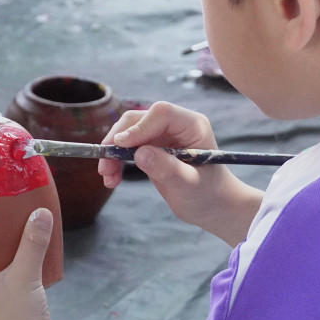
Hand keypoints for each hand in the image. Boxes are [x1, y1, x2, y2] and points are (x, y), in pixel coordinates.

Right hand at [101, 101, 260, 242]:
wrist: (214, 207)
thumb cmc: (209, 195)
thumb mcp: (189, 185)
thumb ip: (167, 168)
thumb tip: (139, 153)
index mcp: (192, 126)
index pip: (161, 113)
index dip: (139, 126)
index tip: (120, 145)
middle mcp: (176, 125)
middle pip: (139, 119)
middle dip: (118, 139)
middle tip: (105, 164)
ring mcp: (163, 135)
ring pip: (129, 132)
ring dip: (113, 151)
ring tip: (106, 176)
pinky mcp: (153, 148)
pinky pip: (128, 148)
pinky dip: (117, 161)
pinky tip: (112, 179)